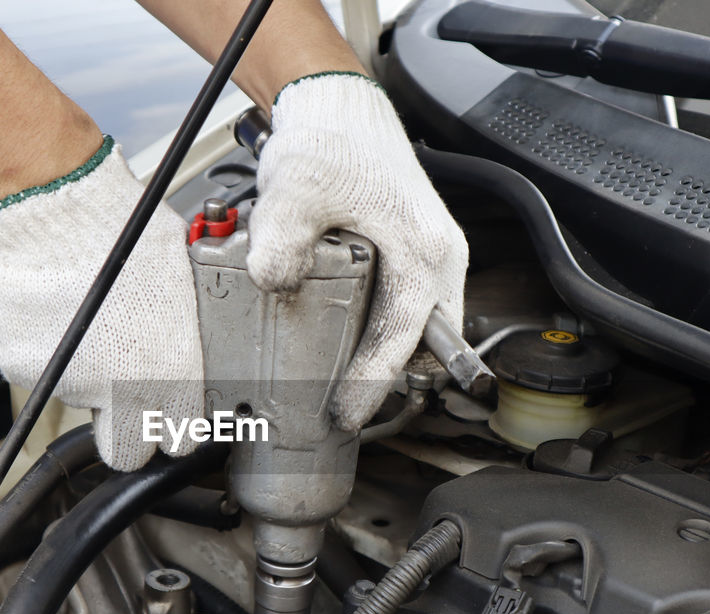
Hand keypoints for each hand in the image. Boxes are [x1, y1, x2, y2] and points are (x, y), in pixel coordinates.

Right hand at [0, 137, 203, 470]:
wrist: (54, 204)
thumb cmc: (122, 227)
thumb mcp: (181, 277)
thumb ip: (182, 329)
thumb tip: (188, 336)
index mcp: (169, 376)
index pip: (178, 441)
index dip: (172, 428)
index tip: (168, 416)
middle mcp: (116, 392)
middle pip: (123, 452)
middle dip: (127, 433)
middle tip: (125, 391)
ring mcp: (63, 382)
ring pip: (74, 396)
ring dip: (79, 367)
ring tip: (82, 313)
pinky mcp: (17, 364)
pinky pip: (31, 364)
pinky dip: (38, 343)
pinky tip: (49, 304)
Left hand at [247, 73, 467, 431]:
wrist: (338, 104)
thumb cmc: (333, 139)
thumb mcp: (297, 190)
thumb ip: (281, 240)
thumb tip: (271, 283)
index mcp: (423, 250)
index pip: (402, 338)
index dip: (372, 382)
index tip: (347, 413)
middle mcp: (438, 257)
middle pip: (424, 343)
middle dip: (387, 378)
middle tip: (344, 405)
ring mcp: (428, 254)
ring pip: (418, 327)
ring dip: (386, 355)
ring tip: (342, 379)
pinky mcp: (410, 250)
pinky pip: (406, 306)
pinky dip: (382, 329)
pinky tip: (344, 336)